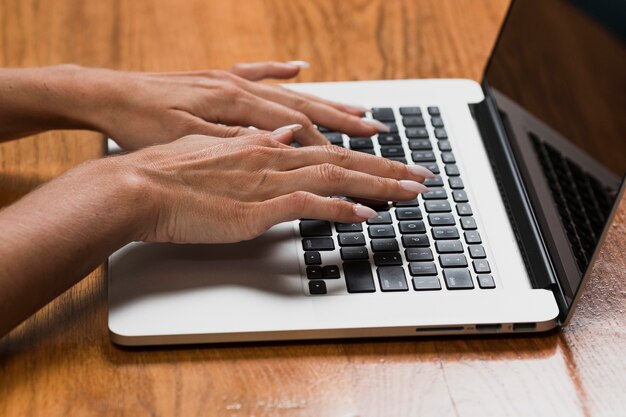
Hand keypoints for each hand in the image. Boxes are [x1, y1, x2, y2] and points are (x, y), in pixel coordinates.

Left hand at [70, 62, 388, 148]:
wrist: (106, 96)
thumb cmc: (142, 124)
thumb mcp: (188, 143)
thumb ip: (238, 144)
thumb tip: (284, 144)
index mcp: (235, 106)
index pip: (297, 130)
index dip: (330, 148)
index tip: (357, 164)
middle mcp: (240, 89)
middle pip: (306, 108)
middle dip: (346, 123)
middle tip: (380, 133)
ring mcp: (231, 81)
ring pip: (290, 93)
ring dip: (328, 102)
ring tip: (359, 110)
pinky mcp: (218, 79)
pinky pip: (259, 73)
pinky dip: (283, 73)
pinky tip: (301, 68)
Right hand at [119, 127, 432, 243]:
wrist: (137, 186)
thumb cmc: (169, 172)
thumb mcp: (216, 151)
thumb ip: (251, 145)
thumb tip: (281, 139)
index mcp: (263, 144)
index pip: (324, 145)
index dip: (360, 153)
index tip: (386, 158)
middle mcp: (273, 156)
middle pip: (342, 157)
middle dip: (386, 167)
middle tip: (420, 175)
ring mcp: (268, 180)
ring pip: (336, 176)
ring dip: (378, 184)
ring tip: (410, 192)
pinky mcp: (257, 208)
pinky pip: (310, 205)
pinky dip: (342, 210)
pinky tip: (367, 216)